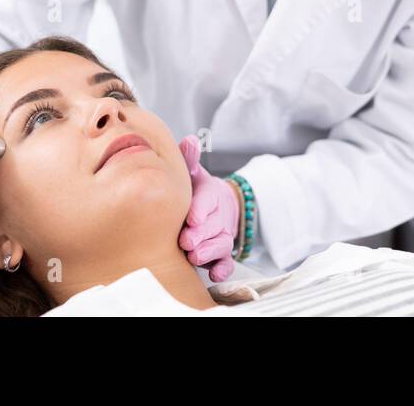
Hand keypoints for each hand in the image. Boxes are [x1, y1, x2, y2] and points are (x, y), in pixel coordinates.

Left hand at [177, 134, 239, 282]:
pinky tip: (215, 275)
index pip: (208, 200)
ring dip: (209, 252)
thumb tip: (189, 140)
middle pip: (213, 226)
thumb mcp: (194, 173)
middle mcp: (218, 217)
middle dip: (201, 234)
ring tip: (194, 256)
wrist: (218, 206)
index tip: (191, 217)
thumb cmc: (197, 190)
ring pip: (221, 245)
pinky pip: (227, 264)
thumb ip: (190, 159)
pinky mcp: (223, 255)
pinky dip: (223, 270)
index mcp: (210, 195)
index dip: (201, 209)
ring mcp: (222, 237)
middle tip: (186, 240)